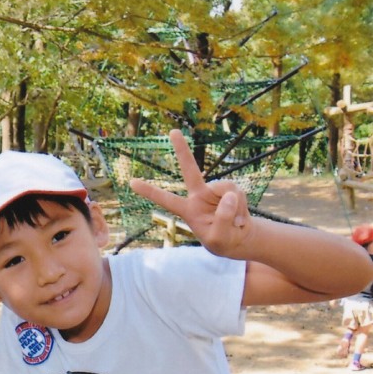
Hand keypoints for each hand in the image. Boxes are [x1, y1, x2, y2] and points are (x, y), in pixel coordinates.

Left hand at [129, 129, 253, 258]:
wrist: (239, 238)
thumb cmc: (223, 241)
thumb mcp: (219, 239)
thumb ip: (223, 219)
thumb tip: (229, 195)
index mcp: (186, 210)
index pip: (166, 200)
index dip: (150, 192)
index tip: (131, 182)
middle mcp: (199, 195)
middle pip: (190, 170)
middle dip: (182, 150)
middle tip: (173, 131)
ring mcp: (215, 190)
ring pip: (228, 189)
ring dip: (236, 208)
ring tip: (235, 223)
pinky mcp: (230, 190)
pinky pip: (238, 194)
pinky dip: (242, 208)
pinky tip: (241, 219)